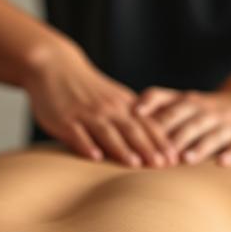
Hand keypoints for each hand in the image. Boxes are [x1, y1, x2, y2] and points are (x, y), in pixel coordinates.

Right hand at [22, 42, 176, 167]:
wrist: (54, 66)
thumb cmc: (86, 89)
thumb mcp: (113, 98)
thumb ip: (131, 118)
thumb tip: (154, 140)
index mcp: (122, 106)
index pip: (147, 125)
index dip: (162, 142)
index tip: (176, 159)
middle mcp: (108, 109)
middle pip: (132, 130)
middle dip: (149, 148)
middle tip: (163, 165)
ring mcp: (86, 114)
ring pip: (107, 132)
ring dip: (122, 148)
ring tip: (134, 164)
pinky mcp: (65, 120)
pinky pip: (77, 134)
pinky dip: (86, 145)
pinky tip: (94, 157)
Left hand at [132, 86, 230, 165]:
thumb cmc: (207, 109)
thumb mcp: (184, 99)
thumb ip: (158, 100)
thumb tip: (128, 109)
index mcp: (191, 103)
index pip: (172, 108)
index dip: (155, 117)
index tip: (136, 124)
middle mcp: (209, 113)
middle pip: (190, 123)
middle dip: (174, 137)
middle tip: (157, 155)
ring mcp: (229, 126)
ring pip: (213, 136)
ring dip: (199, 147)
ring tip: (186, 159)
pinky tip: (222, 162)